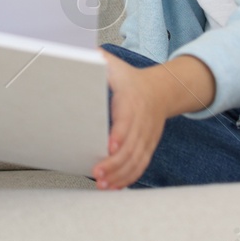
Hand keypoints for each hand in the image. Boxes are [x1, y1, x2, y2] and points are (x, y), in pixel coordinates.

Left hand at [94, 52, 215, 189]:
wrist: (161, 90)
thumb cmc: (131, 79)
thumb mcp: (115, 65)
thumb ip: (97, 59)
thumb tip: (78, 53)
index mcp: (131, 99)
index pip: (127, 119)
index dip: (120, 134)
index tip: (109, 146)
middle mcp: (142, 120)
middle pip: (131, 146)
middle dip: (115, 163)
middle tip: (98, 173)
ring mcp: (147, 135)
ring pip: (136, 159)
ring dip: (120, 174)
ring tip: (103, 184)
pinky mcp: (148, 146)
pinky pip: (141, 165)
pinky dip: (128, 178)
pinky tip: (115, 187)